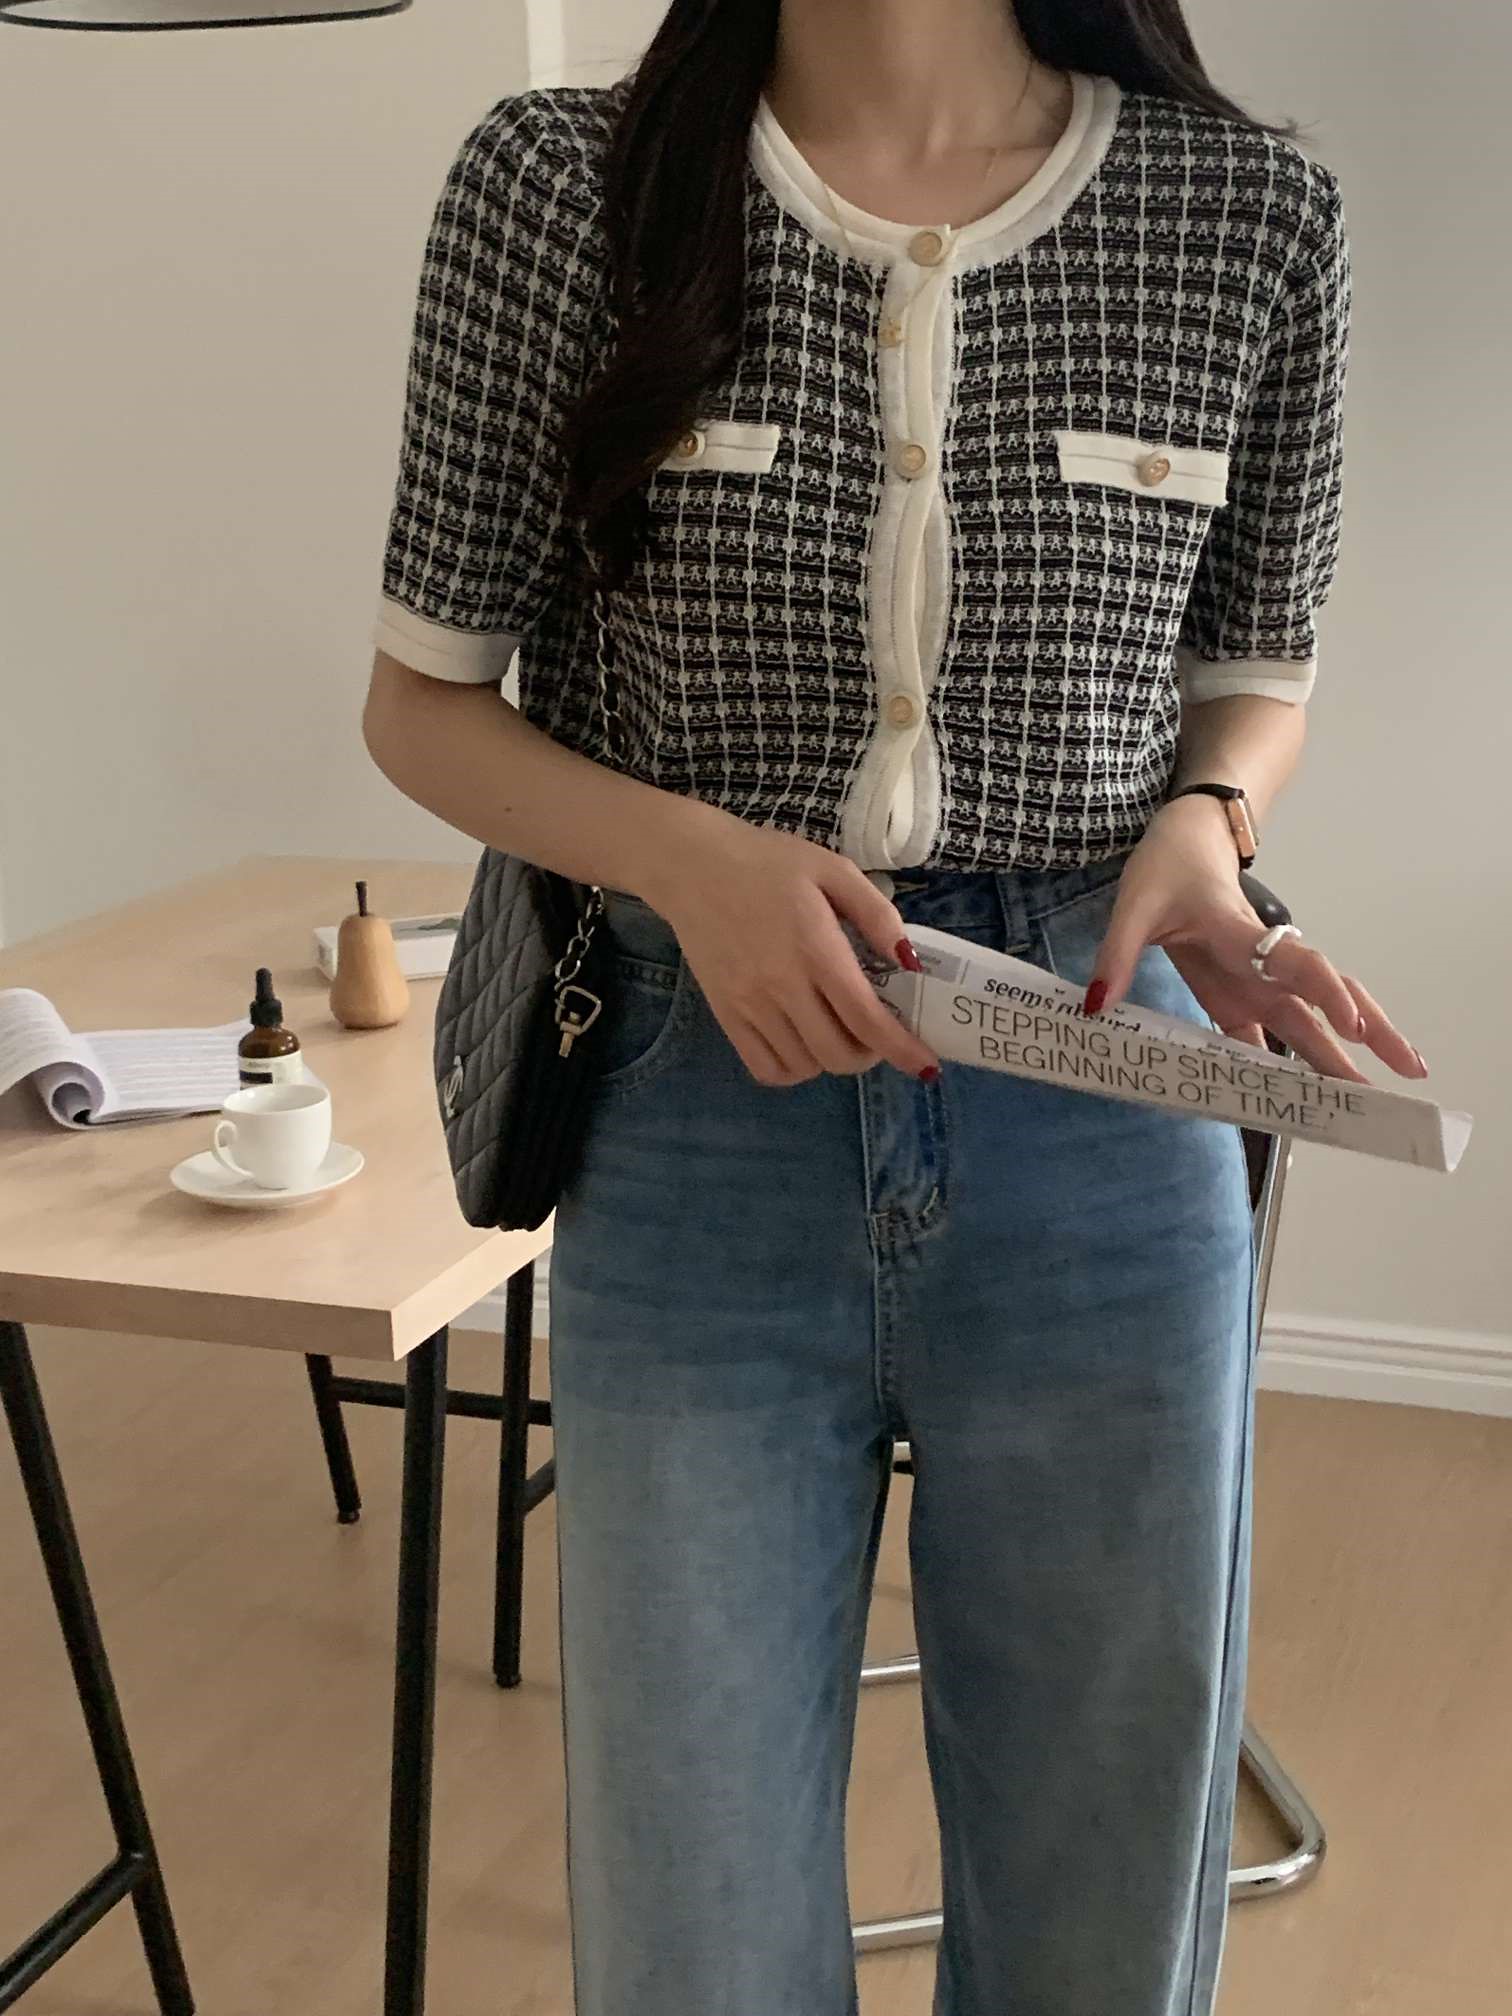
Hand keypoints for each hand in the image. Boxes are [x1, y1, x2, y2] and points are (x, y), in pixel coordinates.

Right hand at [640, 809, 941, 1087]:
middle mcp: (782, 985)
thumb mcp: (833, 870)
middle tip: (875, 1031)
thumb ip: (876, 914)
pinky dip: (793, 1069)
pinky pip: (764, 1068)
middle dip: (870, 1054)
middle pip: (838, 1054)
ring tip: (837, 1031)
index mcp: (816, 948)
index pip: (866, 1019)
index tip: (925, 1064)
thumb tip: (908, 962)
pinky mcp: (725, 1014)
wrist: (693, 864)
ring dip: (832, 1059)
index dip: (901, 1049)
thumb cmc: (768, 862)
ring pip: (804, 1066)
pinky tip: (802, 1044)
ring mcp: (749, 1005)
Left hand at [1084, 798, 1428, 1083]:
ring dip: (1343, 1054)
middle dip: (1365, 1036)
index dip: (1323, 991)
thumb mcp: (1133, 905)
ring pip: (1309, 1020)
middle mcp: (1259, 962)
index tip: (1351, 1024)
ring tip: (1382, 1091)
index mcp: (1239, 931)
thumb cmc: (1169, 867)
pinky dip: (1287, 1070)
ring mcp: (1254, 982)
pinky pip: (1268, 1037)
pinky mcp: (1239, 997)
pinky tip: (1304, 1104)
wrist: (1188, 840)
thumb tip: (1096, 1005)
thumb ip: (1116, 954)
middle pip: (1321, 1000)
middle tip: (1406, 1076)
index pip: (1293, 960)